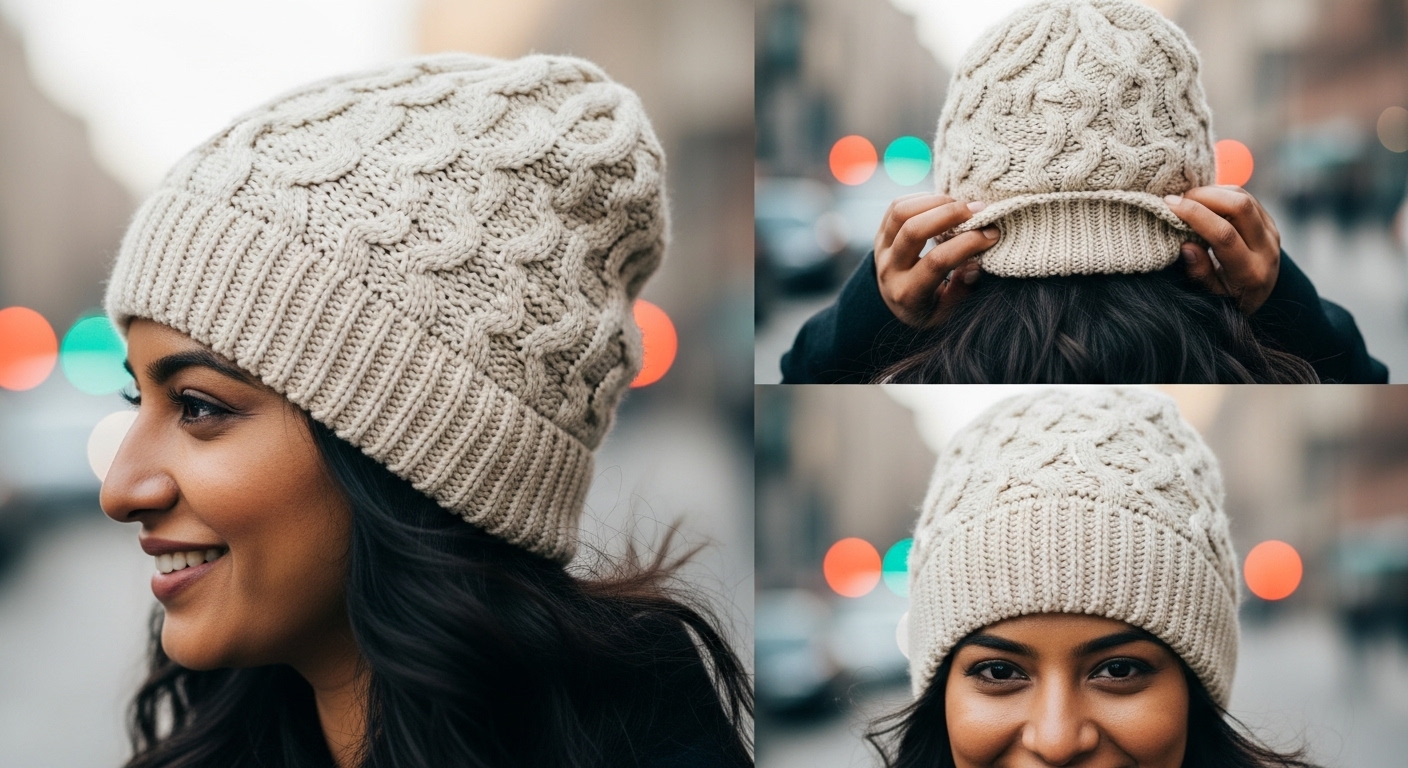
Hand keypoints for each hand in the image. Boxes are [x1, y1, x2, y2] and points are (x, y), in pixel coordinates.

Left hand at [874, 193, 999, 327]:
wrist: (892, 305)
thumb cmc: (927, 308)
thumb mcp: (945, 313)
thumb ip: (961, 290)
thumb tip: (975, 263)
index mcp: (907, 293)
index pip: (937, 261)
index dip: (967, 243)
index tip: (991, 234)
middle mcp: (889, 269)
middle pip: (914, 230)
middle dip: (950, 213)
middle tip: (978, 210)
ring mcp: (881, 249)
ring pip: (902, 212)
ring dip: (935, 201)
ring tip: (961, 205)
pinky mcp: (880, 234)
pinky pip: (896, 206)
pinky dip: (922, 198)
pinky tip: (942, 204)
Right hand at [1163, 185, 1280, 313]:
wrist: (1259, 298)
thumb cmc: (1228, 299)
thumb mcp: (1211, 296)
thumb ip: (1200, 272)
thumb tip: (1186, 245)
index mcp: (1251, 272)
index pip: (1224, 234)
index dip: (1195, 215)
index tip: (1170, 205)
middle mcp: (1267, 250)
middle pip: (1240, 207)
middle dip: (1205, 196)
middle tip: (1178, 199)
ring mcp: (1272, 234)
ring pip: (1245, 198)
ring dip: (1213, 191)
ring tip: (1189, 199)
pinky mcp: (1271, 223)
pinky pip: (1248, 198)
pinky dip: (1223, 193)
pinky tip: (1205, 200)